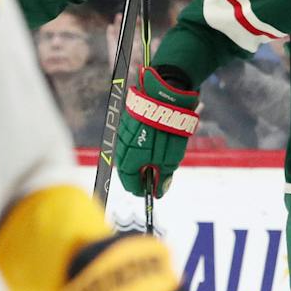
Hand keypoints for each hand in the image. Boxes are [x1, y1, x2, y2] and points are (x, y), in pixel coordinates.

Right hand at [115, 66, 199, 196]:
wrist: (163, 98)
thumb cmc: (167, 132)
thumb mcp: (170, 159)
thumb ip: (163, 176)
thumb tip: (160, 190)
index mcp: (128, 163)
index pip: (131, 185)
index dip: (144, 190)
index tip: (155, 191)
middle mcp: (120, 149)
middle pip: (129, 169)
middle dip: (143, 174)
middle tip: (158, 175)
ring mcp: (122, 134)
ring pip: (130, 154)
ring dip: (142, 159)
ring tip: (160, 156)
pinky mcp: (127, 121)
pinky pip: (132, 140)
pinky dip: (142, 145)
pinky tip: (155, 141)